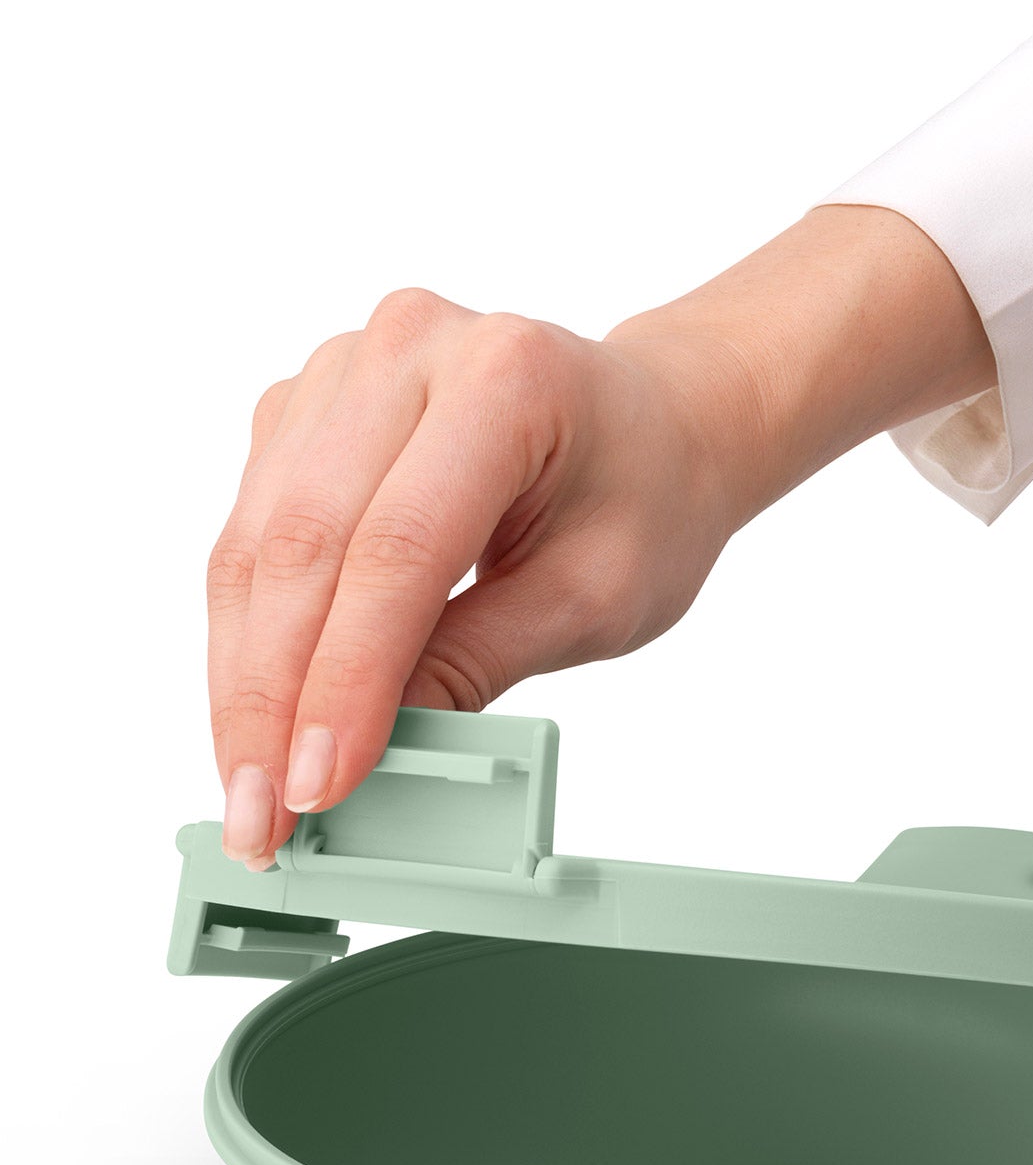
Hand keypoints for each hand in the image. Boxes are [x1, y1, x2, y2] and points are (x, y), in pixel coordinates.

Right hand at [207, 205, 991, 866]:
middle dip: (272, 698)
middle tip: (264, 815)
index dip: (346, 679)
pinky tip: (257, 712)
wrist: (657, 423)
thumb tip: (370, 753)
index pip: (398, 549)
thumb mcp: (595, 597)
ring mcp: (345, 369)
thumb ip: (479, 662)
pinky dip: (250, 632)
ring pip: (258, 542)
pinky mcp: (306, 408)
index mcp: (505, 381)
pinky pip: (254, 531)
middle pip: (306, 543)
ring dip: (243, 677)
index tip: (319, 783)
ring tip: (251, 786)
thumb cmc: (646, 499)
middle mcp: (408, 349)